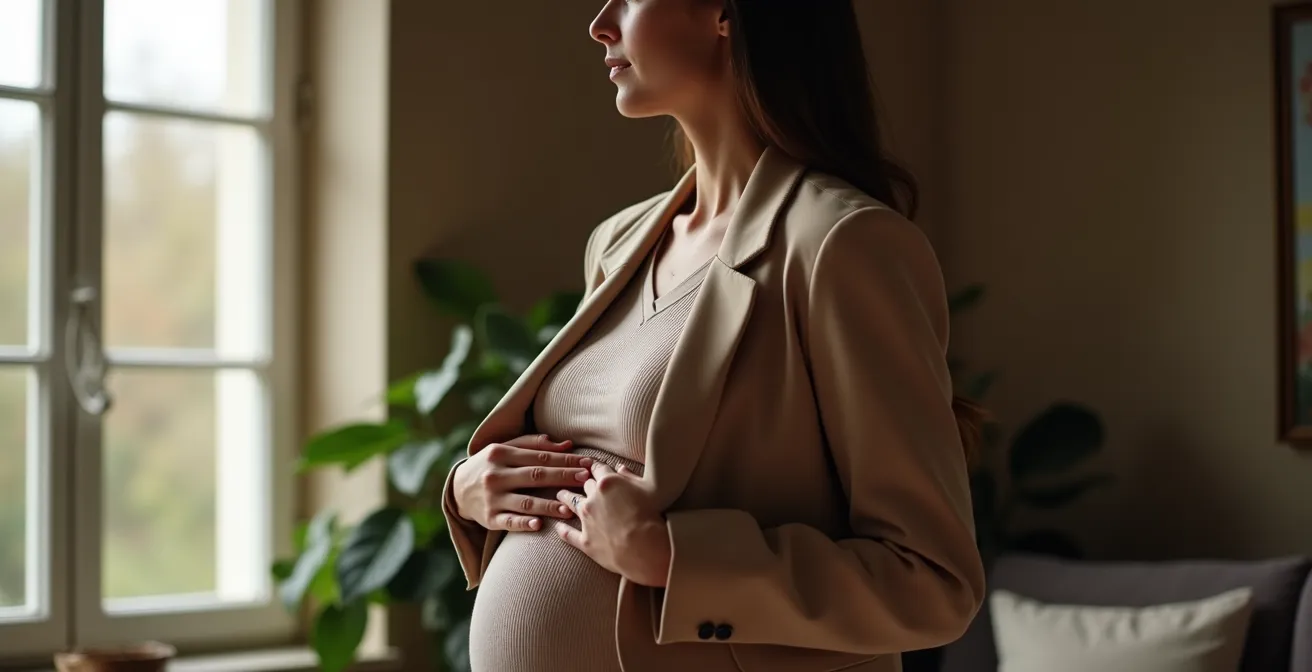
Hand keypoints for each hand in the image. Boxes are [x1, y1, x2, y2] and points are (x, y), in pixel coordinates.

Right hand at [452, 434, 593, 531]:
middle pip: (536, 476)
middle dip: (563, 477)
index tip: (587, 463)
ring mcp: (492, 498)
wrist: (457, 489)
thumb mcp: (505, 449)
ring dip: (549, 505)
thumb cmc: (490, 465)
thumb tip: (567, 444)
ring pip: (525, 501)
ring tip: (569, 508)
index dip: (565, 459)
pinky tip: (539, 525)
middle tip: (585, 480)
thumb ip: (534, 444)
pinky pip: (509, 522)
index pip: (540, 457)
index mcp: (501, 454)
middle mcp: (496, 475)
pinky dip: (524, 523)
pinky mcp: (489, 518)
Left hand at [555, 462, 670, 586]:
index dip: (597, 467)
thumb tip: (621, 469)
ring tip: (560, 495)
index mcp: (608, 482)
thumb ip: (632, 477)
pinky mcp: (586, 540)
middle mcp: (593, 498)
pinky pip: (568, 534)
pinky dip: (562, 530)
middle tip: (582, 481)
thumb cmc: (652, 516)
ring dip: (566, 498)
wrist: (646, 548)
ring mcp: (587, 520)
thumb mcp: (648, 489)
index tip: (595, 466)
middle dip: (584, 482)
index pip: (599, 468)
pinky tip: (558, 527)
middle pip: (586, 484)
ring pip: (571, 503)